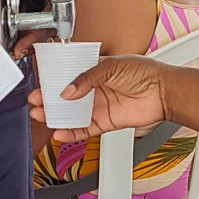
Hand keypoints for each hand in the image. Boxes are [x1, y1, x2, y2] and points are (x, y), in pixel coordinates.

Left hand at [13, 0, 69, 56]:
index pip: (53, 18)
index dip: (37, 33)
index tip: (24, 41)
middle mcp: (61, 6)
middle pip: (49, 31)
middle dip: (31, 43)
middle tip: (15, 52)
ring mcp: (54, 10)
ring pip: (44, 31)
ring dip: (29, 41)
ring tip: (14, 49)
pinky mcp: (46, 12)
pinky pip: (39, 26)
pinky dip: (28, 33)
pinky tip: (17, 39)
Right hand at [29, 53, 167, 139]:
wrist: (163, 91)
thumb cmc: (144, 72)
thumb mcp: (110, 66)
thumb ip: (86, 79)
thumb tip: (68, 91)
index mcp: (95, 71)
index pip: (69, 76)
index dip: (54, 81)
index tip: (40, 84)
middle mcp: (95, 89)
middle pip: (67, 97)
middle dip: (49, 100)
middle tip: (35, 102)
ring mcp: (99, 106)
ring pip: (72, 114)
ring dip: (56, 116)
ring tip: (40, 116)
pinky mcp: (105, 123)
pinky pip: (84, 130)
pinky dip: (71, 132)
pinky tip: (59, 132)